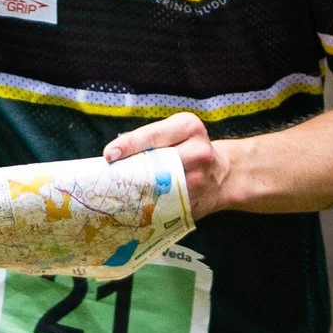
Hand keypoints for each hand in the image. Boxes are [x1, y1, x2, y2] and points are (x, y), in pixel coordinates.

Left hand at [102, 109, 235, 215]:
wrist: (223, 175)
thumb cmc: (189, 147)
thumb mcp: (176, 131)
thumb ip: (150, 137)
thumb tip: (114, 154)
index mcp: (190, 127)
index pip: (154, 135)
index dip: (129, 145)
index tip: (109, 154)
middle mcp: (198, 151)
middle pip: (156, 162)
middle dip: (130, 171)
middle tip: (109, 178)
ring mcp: (199, 179)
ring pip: (159, 187)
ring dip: (136, 190)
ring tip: (118, 192)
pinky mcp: (196, 201)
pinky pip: (166, 204)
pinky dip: (148, 206)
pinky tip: (135, 206)